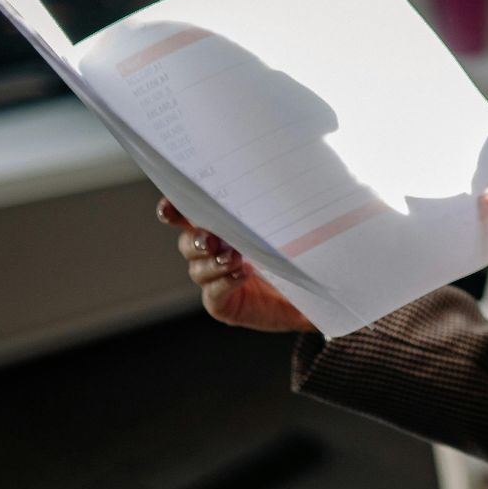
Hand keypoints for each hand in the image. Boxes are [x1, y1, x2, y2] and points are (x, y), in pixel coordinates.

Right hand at [155, 197, 315, 333]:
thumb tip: (278, 183)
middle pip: (188, 242)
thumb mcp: (291, 226)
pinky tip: (241, 274)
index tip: (170, 208)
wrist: (317, 293)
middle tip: (212, 240)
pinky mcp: (224, 305)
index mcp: (224, 228)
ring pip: (198, 269)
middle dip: (196, 240)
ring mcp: (216, 281)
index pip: (190, 216)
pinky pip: (213, 293)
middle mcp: (213, 254)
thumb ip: (276, 210)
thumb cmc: (302, 253)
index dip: (175, 210)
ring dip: (213, 263)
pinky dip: (224, 283)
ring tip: (235, 259)